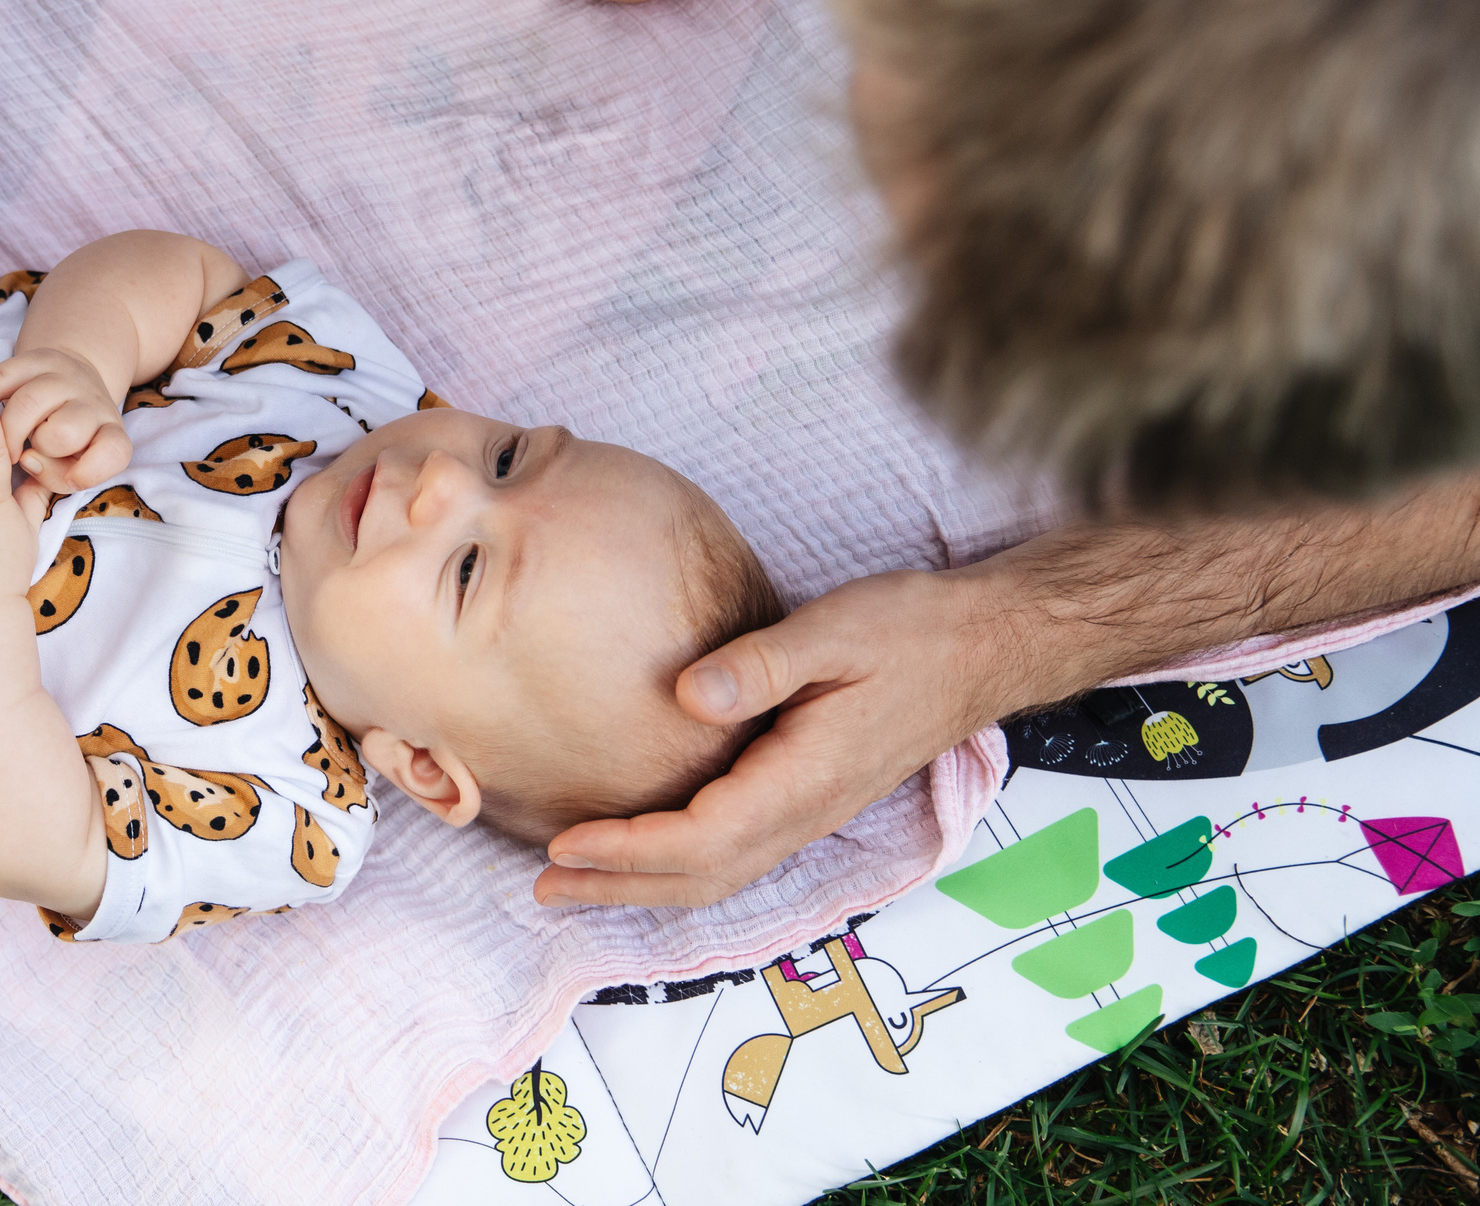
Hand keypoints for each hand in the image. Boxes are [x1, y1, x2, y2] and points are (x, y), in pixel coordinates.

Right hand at [0, 347, 130, 498]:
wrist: (75, 383)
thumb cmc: (70, 439)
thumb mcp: (73, 464)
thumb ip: (54, 475)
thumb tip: (25, 458)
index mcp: (110, 431)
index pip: (114, 451)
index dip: (91, 472)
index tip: (72, 479)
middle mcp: (93, 400)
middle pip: (64, 433)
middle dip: (41, 448)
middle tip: (33, 449)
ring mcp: (65, 375)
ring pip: (29, 403)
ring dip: (9, 429)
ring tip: (9, 436)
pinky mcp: (37, 357)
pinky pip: (2, 375)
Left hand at [535, 568, 1003, 907]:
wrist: (981, 647)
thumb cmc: (910, 632)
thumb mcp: (834, 631)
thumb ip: (761, 665)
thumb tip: (687, 695)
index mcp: (805, 779)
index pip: (700, 840)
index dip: (626, 850)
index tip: (561, 845)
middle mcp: (806, 812)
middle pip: (700, 878)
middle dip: (617, 888)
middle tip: (539, 887)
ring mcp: (809, 812)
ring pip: (717, 874)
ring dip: (642, 884)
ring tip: (572, 882)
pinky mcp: (807, 798)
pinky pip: (734, 853)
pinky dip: (678, 864)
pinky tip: (642, 850)